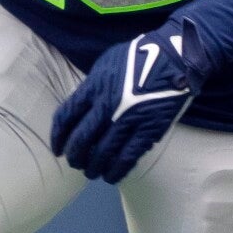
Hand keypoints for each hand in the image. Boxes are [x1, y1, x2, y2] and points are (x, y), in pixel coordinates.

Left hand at [51, 26, 197, 183]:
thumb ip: (91, 87)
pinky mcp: (148, 130)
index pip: (66, 117)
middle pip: (81, 139)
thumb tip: (80, 110)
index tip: (57, 149)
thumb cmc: (138, 56)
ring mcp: (128, 119)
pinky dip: (116, 171)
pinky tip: (111, 176)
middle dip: (75, 157)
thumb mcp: (106, 64)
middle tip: (75, 163)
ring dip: (93, 168)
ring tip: (92, 173)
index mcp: (94, 86)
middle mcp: (107, 105)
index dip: (58, 137)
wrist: (175, 58)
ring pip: (102, 153)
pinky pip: (127, 158)